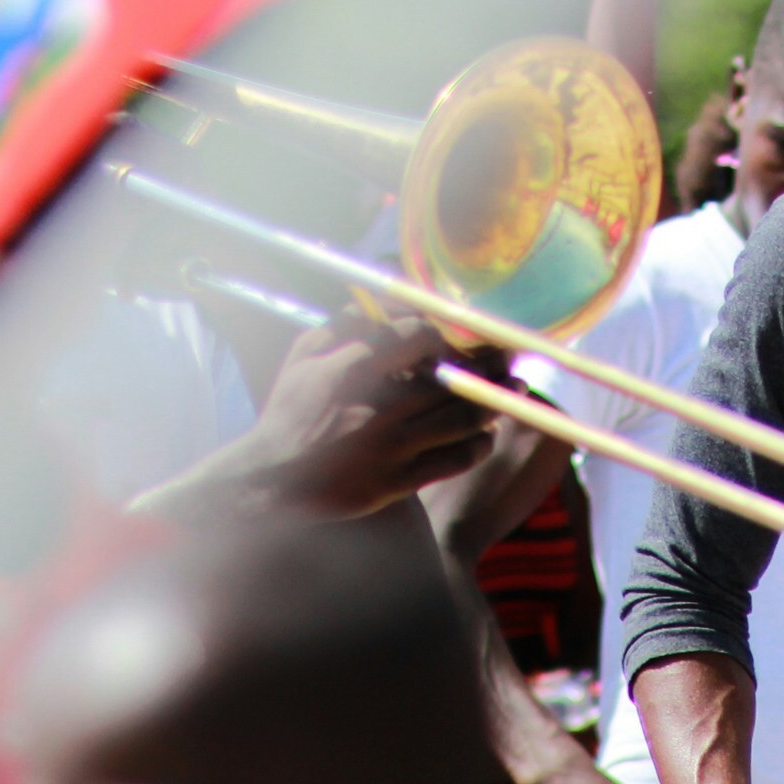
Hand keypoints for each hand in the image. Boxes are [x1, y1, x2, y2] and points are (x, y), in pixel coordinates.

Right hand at [238, 312, 502, 516]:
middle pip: (452, 377)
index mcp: (354, 370)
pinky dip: (478, 445)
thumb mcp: (303, 357)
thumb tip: (381, 301)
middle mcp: (378, 407)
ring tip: (513, 388)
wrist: (270, 480)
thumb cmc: (288, 412)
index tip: (463, 332)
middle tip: (510, 356)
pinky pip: (453, 461)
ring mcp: (390, 447)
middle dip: (489, 363)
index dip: (449, 331)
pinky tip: (486, 435)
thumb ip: (342, 324)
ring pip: (461, 419)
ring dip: (494, 401)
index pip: (419, 336)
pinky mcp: (397, 482)